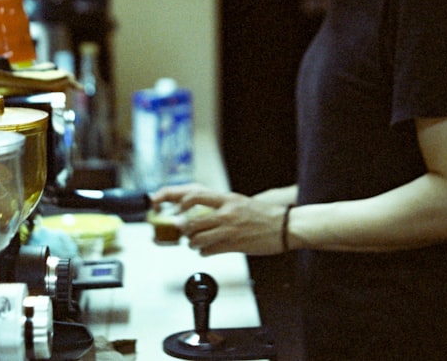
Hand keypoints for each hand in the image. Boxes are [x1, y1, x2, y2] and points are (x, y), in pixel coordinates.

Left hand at [152, 184, 287, 255]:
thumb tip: (198, 210)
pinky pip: (208, 251)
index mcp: (226, 198)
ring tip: (195, 242)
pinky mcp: (234, 246)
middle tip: (182, 231)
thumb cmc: (264, 215)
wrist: (285, 227)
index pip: (193, 194)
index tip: (160, 201)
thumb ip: (219, 205)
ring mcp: (230, 229)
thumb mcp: (239, 202)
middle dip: (182, 229)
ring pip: (196, 238)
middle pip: (190, 220)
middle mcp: (226, 212)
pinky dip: (202, 252)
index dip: (172, 197)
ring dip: (191, 243)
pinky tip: (206, 250)